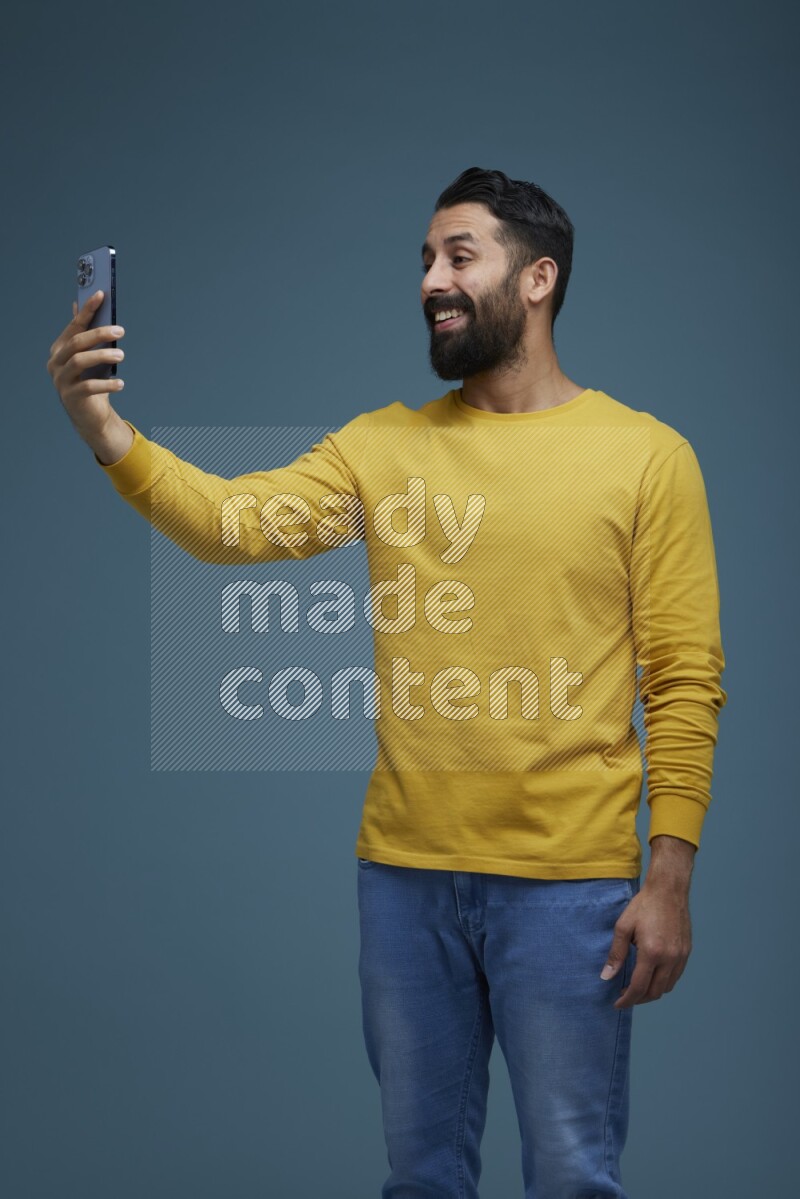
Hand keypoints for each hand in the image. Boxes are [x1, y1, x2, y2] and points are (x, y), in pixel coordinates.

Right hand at [46, 289, 125, 440]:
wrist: (89, 415)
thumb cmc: (91, 381)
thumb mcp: (90, 357)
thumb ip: (85, 334)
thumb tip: (80, 305)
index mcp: (60, 349)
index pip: (74, 326)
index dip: (87, 310)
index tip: (101, 295)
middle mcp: (56, 362)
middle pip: (76, 342)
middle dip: (98, 333)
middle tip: (120, 330)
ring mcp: (61, 380)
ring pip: (79, 361)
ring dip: (102, 356)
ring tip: (121, 355)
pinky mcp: (70, 397)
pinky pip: (88, 387)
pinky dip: (106, 384)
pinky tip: (121, 383)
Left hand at [600, 879, 692, 1008]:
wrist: (668, 890)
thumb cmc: (643, 906)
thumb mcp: (623, 927)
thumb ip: (616, 954)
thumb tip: (607, 976)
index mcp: (651, 953)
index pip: (639, 987)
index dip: (627, 1000)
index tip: (617, 1004)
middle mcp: (669, 958)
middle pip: (654, 992)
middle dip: (639, 999)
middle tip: (625, 997)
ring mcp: (681, 956)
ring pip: (667, 987)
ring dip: (652, 992)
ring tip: (638, 988)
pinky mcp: (687, 952)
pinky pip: (676, 977)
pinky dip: (663, 982)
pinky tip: (653, 976)